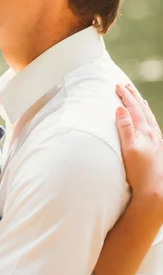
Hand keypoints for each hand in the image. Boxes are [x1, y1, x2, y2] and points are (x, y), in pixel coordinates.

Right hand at [116, 83, 162, 208]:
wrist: (154, 189)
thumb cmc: (139, 171)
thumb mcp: (129, 148)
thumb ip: (125, 128)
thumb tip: (120, 109)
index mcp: (144, 131)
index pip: (134, 108)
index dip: (126, 96)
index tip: (117, 85)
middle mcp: (152, 133)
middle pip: (142, 109)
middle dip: (133, 96)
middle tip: (125, 85)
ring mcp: (156, 140)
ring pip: (149, 117)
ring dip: (142, 105)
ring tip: (138, 97)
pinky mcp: (158, 148)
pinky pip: (153, 125)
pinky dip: (148, 117)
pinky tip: (148, 119)